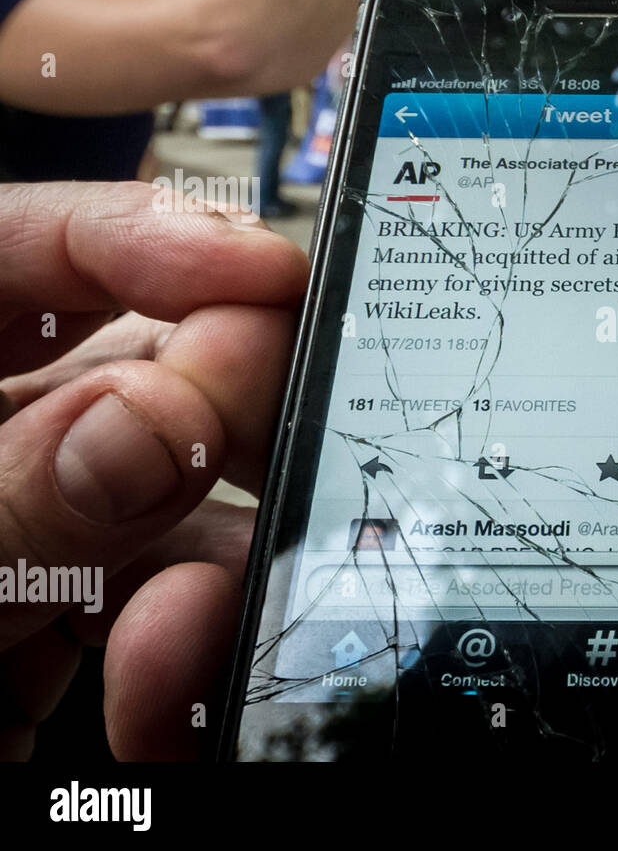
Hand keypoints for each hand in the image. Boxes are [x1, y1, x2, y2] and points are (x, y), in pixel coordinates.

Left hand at [0, 182, 306, 759]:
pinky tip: (167, 694)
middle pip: (143, 368)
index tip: (268, 277)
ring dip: (213, 568)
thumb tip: (158, 420)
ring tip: (188, 629)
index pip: (27, 249)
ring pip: (179, 500)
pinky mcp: (74, 611)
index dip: (153, 238)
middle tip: (277, 440)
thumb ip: (8, 501)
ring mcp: (37, 523)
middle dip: (220, 413)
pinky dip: (194, 650)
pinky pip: (169, 601)